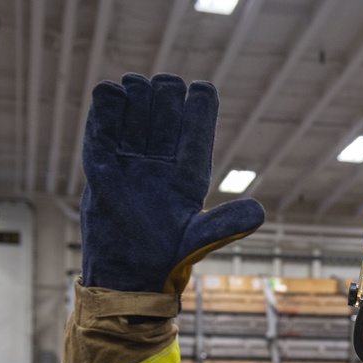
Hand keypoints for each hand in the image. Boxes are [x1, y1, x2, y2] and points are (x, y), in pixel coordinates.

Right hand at [80, 73, 264, 292]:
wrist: (124, 277)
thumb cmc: (167, 261)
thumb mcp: (198, 239)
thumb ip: (226, 224)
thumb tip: (260, 211)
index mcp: (190, 176)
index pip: (198, 133)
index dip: (201, 107)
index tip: (201, 88)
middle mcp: (162, 166)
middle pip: (166, 117)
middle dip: (165, 96)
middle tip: (161, 86)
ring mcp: (131, 166)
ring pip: (136, 119)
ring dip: (136, 97)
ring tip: (134, 85)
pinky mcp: (102, 170)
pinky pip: (103, 134)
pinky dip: (105, 113)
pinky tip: (109, 92)